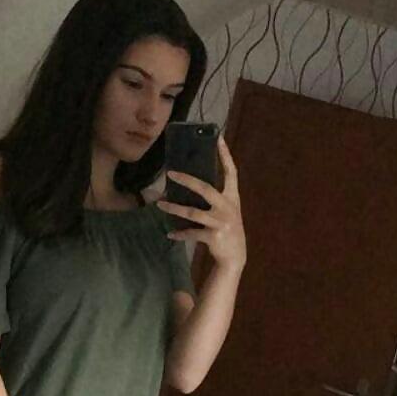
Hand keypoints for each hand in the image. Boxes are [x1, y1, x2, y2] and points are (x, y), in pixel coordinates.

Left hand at [157, 133, 245, 269]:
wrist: (236, 257)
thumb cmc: (227, 229)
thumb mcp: (226, 211)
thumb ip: (214, 198)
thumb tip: (189, 184)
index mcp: (232, 198)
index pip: (231, 172)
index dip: (225, 155)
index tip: (218, 138)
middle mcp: (228, 207)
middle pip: (205, 188)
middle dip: (187, 180)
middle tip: (170, 173)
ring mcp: (221, 222)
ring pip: (193, 212)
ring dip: (174, 208)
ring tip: (160, 204)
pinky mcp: (213, 236)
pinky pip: (192, 233)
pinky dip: (180, 234)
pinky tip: (170, 234)